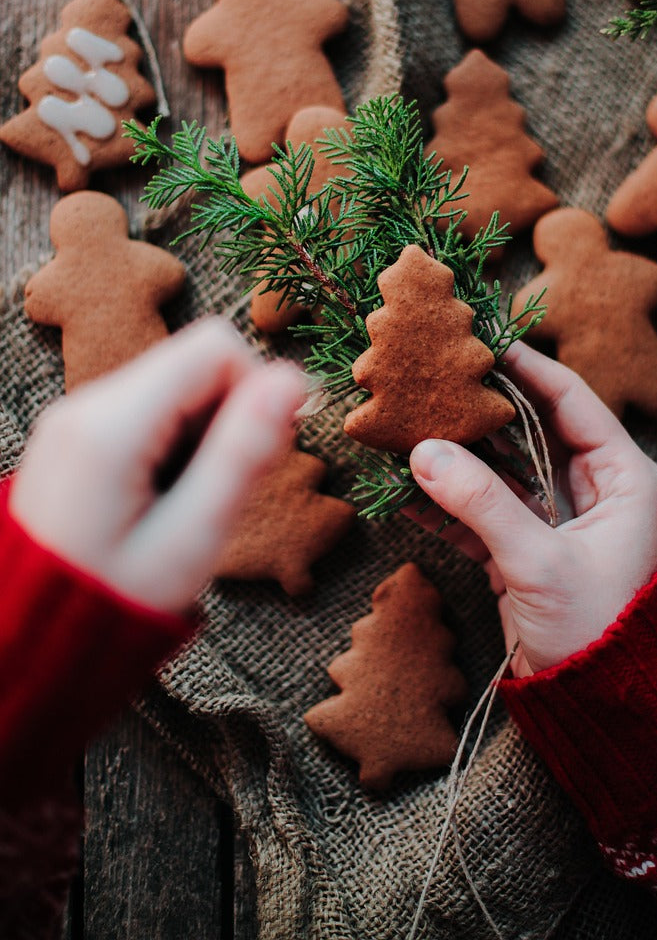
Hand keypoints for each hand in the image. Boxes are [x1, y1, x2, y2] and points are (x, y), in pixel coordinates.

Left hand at [11, 318, 304, 614]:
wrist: (36, 637)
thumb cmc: (117, 602)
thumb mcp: (192, 537)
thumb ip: (244, 453)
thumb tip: (293, 379)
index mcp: (110, 426)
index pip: (215, 347)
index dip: (257, 389)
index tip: (260, 453)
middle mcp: (85, 404)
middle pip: (194, 361)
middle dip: (229, 415)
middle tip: (222, 488)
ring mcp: (76, 415)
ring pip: (176, 383)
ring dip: (203, 432)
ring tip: (189, 500)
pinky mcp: (78, 431)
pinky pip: (149, 407)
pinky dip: (175, 441)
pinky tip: (166, 495)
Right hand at [409, 342, 656, 677]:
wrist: (603, 712)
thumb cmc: (597, 631)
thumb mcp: (540, 562)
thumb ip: (482, 505)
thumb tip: (423, 452)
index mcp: (623, 477)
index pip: (570, 400)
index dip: (526, 368)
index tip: (481, 341)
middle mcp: (592, 490)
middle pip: (528, 430)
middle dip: (479, 411)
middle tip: (431, 380)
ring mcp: (556, 520)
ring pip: (499, 471)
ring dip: (456, 457)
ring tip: (406, 428)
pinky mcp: (526, 551)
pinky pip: (482, 513)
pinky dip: (447, 506)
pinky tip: (404, 492)